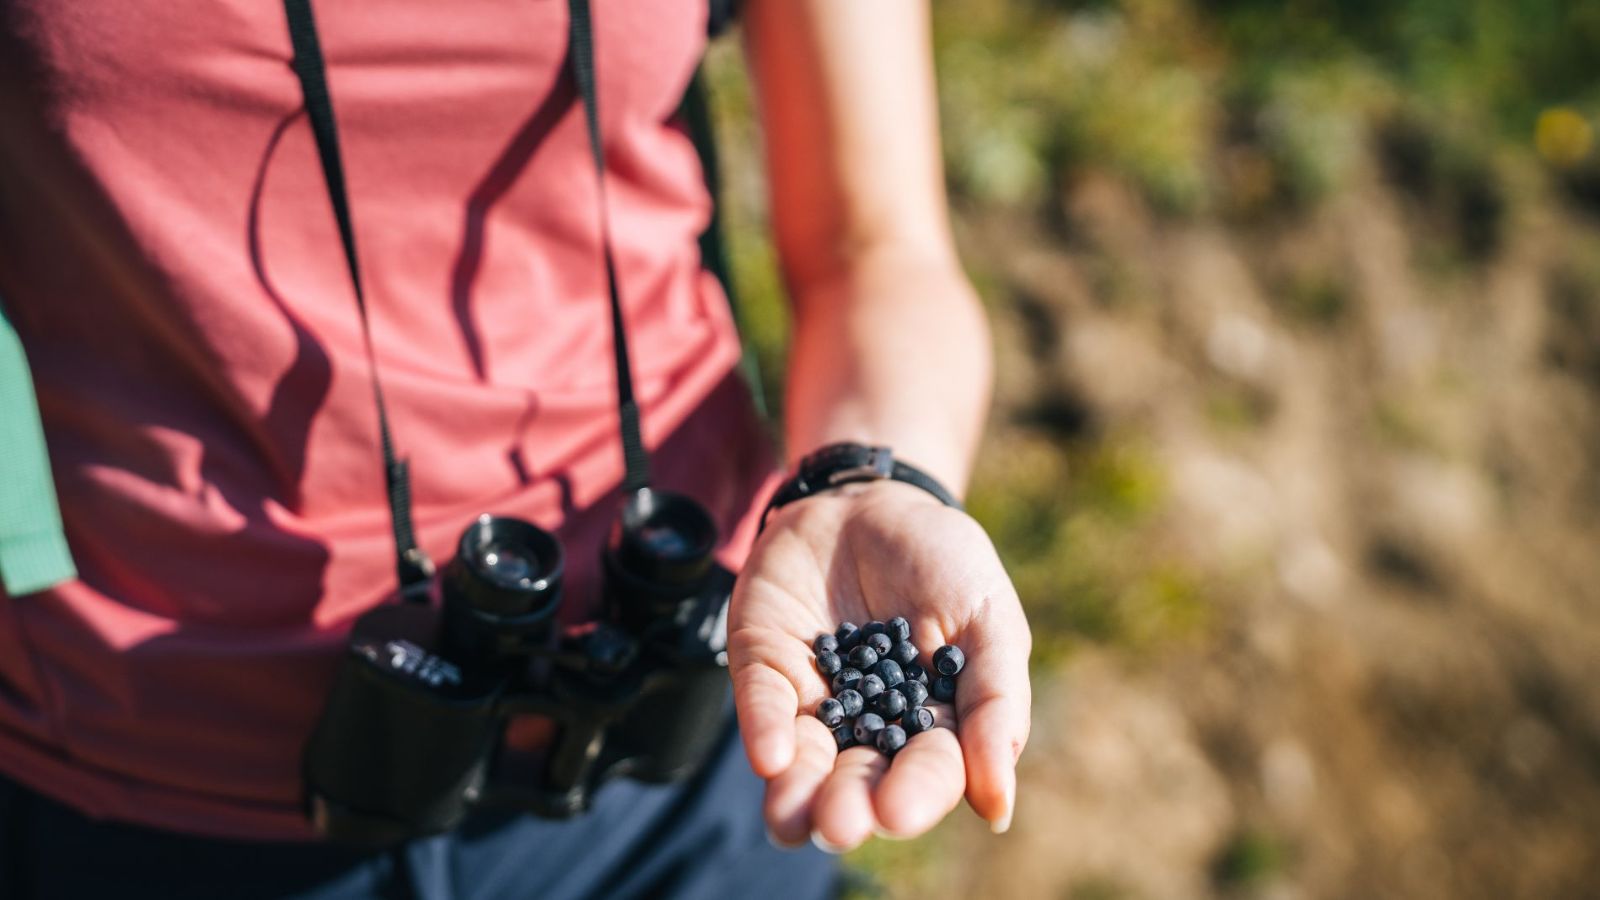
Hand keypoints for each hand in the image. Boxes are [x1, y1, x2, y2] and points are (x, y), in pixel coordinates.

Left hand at [729, 481, 1031, 850]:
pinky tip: (770, 757)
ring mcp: (815, 698)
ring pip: (803, 760)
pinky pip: (762, 702)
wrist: (875, 498)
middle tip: (839, 823)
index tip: (898, 810)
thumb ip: (996, 703)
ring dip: (798, 792)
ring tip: (792, 819)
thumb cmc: (945, 562)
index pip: (928, 772)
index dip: (915, 795)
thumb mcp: (989, 619)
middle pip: (859, 779)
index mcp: (934, 725)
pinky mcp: (766, 665)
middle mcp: (870, 726)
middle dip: (848, 806)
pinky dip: (765, 729)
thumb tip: (998, 807)